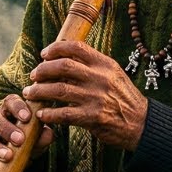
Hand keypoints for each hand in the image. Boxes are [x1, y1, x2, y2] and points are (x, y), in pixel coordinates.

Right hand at [0, 94, 54, 171]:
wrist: (18, 152)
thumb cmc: (29, 137)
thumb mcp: (38, 135)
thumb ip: (43, 134)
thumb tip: (48, 135)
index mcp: (9, 109)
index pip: (11, 102)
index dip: (18, 108)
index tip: (27, 117)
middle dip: (7, 129)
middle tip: (20, 140)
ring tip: (8, 157)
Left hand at [22, 40, 148, 150]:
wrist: (141, 123)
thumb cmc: (123, 98)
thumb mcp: (113, 74)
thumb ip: (92, 66)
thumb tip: (63, 58)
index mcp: (105, 64)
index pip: (76, 47)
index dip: (55, 48)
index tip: (44, 54)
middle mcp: (100, 78)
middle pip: (63, 67)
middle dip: (43, 70)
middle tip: (33, 76)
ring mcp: (96, 98)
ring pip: (59, 90)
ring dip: (39, 91)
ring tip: (30, 93)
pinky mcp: (93, 117)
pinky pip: (64, 114)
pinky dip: (49, 114)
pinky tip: (41, 114)